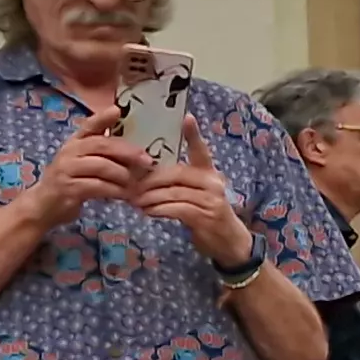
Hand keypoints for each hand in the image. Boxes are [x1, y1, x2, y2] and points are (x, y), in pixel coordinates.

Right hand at [17, 101, 146, 229]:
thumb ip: (103, 153)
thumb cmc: (72, 181)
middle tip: (147, 160)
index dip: (102, 117)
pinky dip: (114, 190)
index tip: (117, 109)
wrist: (45, 204)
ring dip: (123, 174)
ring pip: (100, 166)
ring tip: (137, 183)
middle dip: (127, 152)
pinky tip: (125, 195)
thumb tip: (136, 149)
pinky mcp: (68, 188)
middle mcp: (69, 152)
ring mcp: (66, 169)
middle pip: (100, 145)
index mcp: (75, 142)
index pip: (88, 125)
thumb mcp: (85, 162)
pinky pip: (96, 186)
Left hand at [130, 118, 253, 268]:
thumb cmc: (208, 216)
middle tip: (130, 186)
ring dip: (151, 198)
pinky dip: (160, 210)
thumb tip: (144, 179)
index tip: (187, 117)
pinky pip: (177, 209)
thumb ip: (177, 185)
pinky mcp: (207, 216)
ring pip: (173, 192)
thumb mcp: (196, 195)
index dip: (194, 134)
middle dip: (150, 180)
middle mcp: (213, 182)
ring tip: (135, 201)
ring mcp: (212, 199)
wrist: (229, 242)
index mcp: (210, 173)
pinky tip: (149, 212)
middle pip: (176, 174)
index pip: (201, 150)